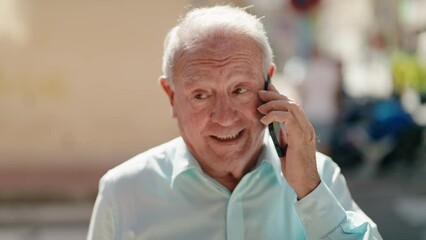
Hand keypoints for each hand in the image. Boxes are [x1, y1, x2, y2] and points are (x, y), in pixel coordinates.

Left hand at [257, 84, 319, 198]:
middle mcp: (306, 126)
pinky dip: (274, 115)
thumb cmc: (294, 167)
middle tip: (259, 94)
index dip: (278, 94)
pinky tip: (264, 120)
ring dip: (272, 104)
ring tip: (259, 108)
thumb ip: (281, 133)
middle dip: (273, 95)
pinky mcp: (300, 138)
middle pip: (291, 102)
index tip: (265, 89)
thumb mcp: (285, 145)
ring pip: (290, 106)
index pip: (291, 104)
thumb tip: (269, 121)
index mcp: (303, 127)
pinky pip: (288, 118)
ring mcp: (305, 131)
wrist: (304, 183)